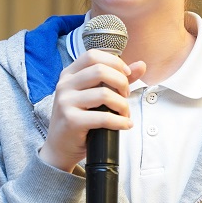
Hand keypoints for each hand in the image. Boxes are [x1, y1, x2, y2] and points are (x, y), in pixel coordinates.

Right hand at [39, 50, 146, 173]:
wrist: (60, 147)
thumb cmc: (79, 118)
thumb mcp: (93, 95)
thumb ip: (116, 79)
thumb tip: (141, 65)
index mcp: (69, 74)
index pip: (92, 55)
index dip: (114, 62)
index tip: (126, 75)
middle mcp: (64, 85)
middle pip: (100, 70)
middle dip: (121, 82)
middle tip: (126, 96)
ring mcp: (65, 102)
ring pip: (104, 94)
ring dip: (122, 105)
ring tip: (125, 113)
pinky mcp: (71, 121)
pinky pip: (103, 117)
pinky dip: (120, 122)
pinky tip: (125, 125)